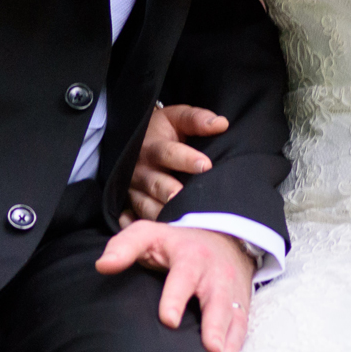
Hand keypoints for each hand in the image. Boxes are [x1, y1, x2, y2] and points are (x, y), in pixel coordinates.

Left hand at [97, 223, 255, 351]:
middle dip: (214, 326)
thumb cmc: (175, 244)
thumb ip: (124, 246)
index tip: (168, 320)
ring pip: (233, 318)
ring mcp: (231, 293)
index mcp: (191, 257)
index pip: (184, 277)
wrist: (222, 240)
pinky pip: (241, 329)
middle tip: (209, 349)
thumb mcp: (148, 235)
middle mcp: (215, 276)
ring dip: (229, 344)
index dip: (177, 297)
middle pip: (217, 302)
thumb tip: (102, 265)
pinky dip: (236, 349)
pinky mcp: (241, 308)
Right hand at [122, 104, 227, 225]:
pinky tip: (153, 234)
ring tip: (178, 224)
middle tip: (184, 198)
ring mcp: (133, 189)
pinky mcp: (129, 204)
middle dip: (170, 192)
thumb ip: (197, 120)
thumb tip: (221, 124)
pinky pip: (132, 218)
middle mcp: (140, 170)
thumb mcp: (176, 117)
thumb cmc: (162, 131)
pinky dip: (137, 226)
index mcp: (153, 146)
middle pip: (156, 183)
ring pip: (145, 205)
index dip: (186, 159)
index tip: (205, 165)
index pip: (168, 152)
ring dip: (160, 214)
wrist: (134, 139)